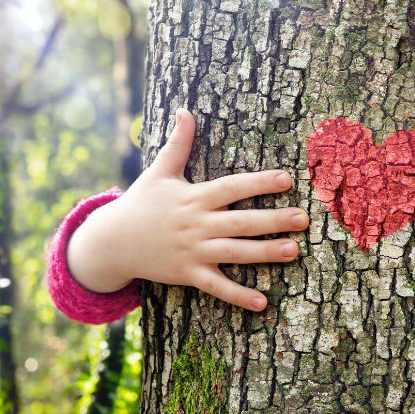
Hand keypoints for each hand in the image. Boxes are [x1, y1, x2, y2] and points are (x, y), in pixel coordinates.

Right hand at [66, 108, 307, 311]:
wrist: (111, 242)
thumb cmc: (140, 203)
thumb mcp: (158, 171)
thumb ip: (177, 143)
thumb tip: (185, 110)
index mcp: (193, 197)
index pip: (231, 188)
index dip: (258, 182)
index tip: (286, 178)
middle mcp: (197, 225)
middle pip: (241, 222)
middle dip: (273, 220)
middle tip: (303, 218)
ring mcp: (193, 252)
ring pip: (235, 253)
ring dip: (265, 253)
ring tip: (294, 250)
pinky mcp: (188, 274)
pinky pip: (217, 287)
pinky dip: (238, 296)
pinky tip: (263, 303)